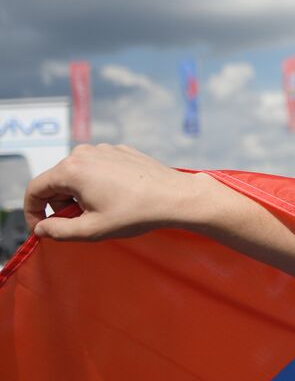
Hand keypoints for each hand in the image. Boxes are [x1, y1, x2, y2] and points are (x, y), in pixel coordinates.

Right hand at [23, 144, 208, 241]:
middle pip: (56, 181)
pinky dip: (97, 184)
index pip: (35, 189)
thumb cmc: (136, 213)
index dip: (33, 212)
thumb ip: (58, 231)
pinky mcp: (121, 151)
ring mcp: (104, 149)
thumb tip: (41, 228)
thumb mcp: (91, 230)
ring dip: (79, 194)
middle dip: (60, 204)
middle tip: (80, 223)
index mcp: (71, 169)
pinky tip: (118, 198)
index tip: (42, 229)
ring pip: (77, 174)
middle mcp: (84, 153)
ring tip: (102, 211)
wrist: (176, 197)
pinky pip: (97, 168)